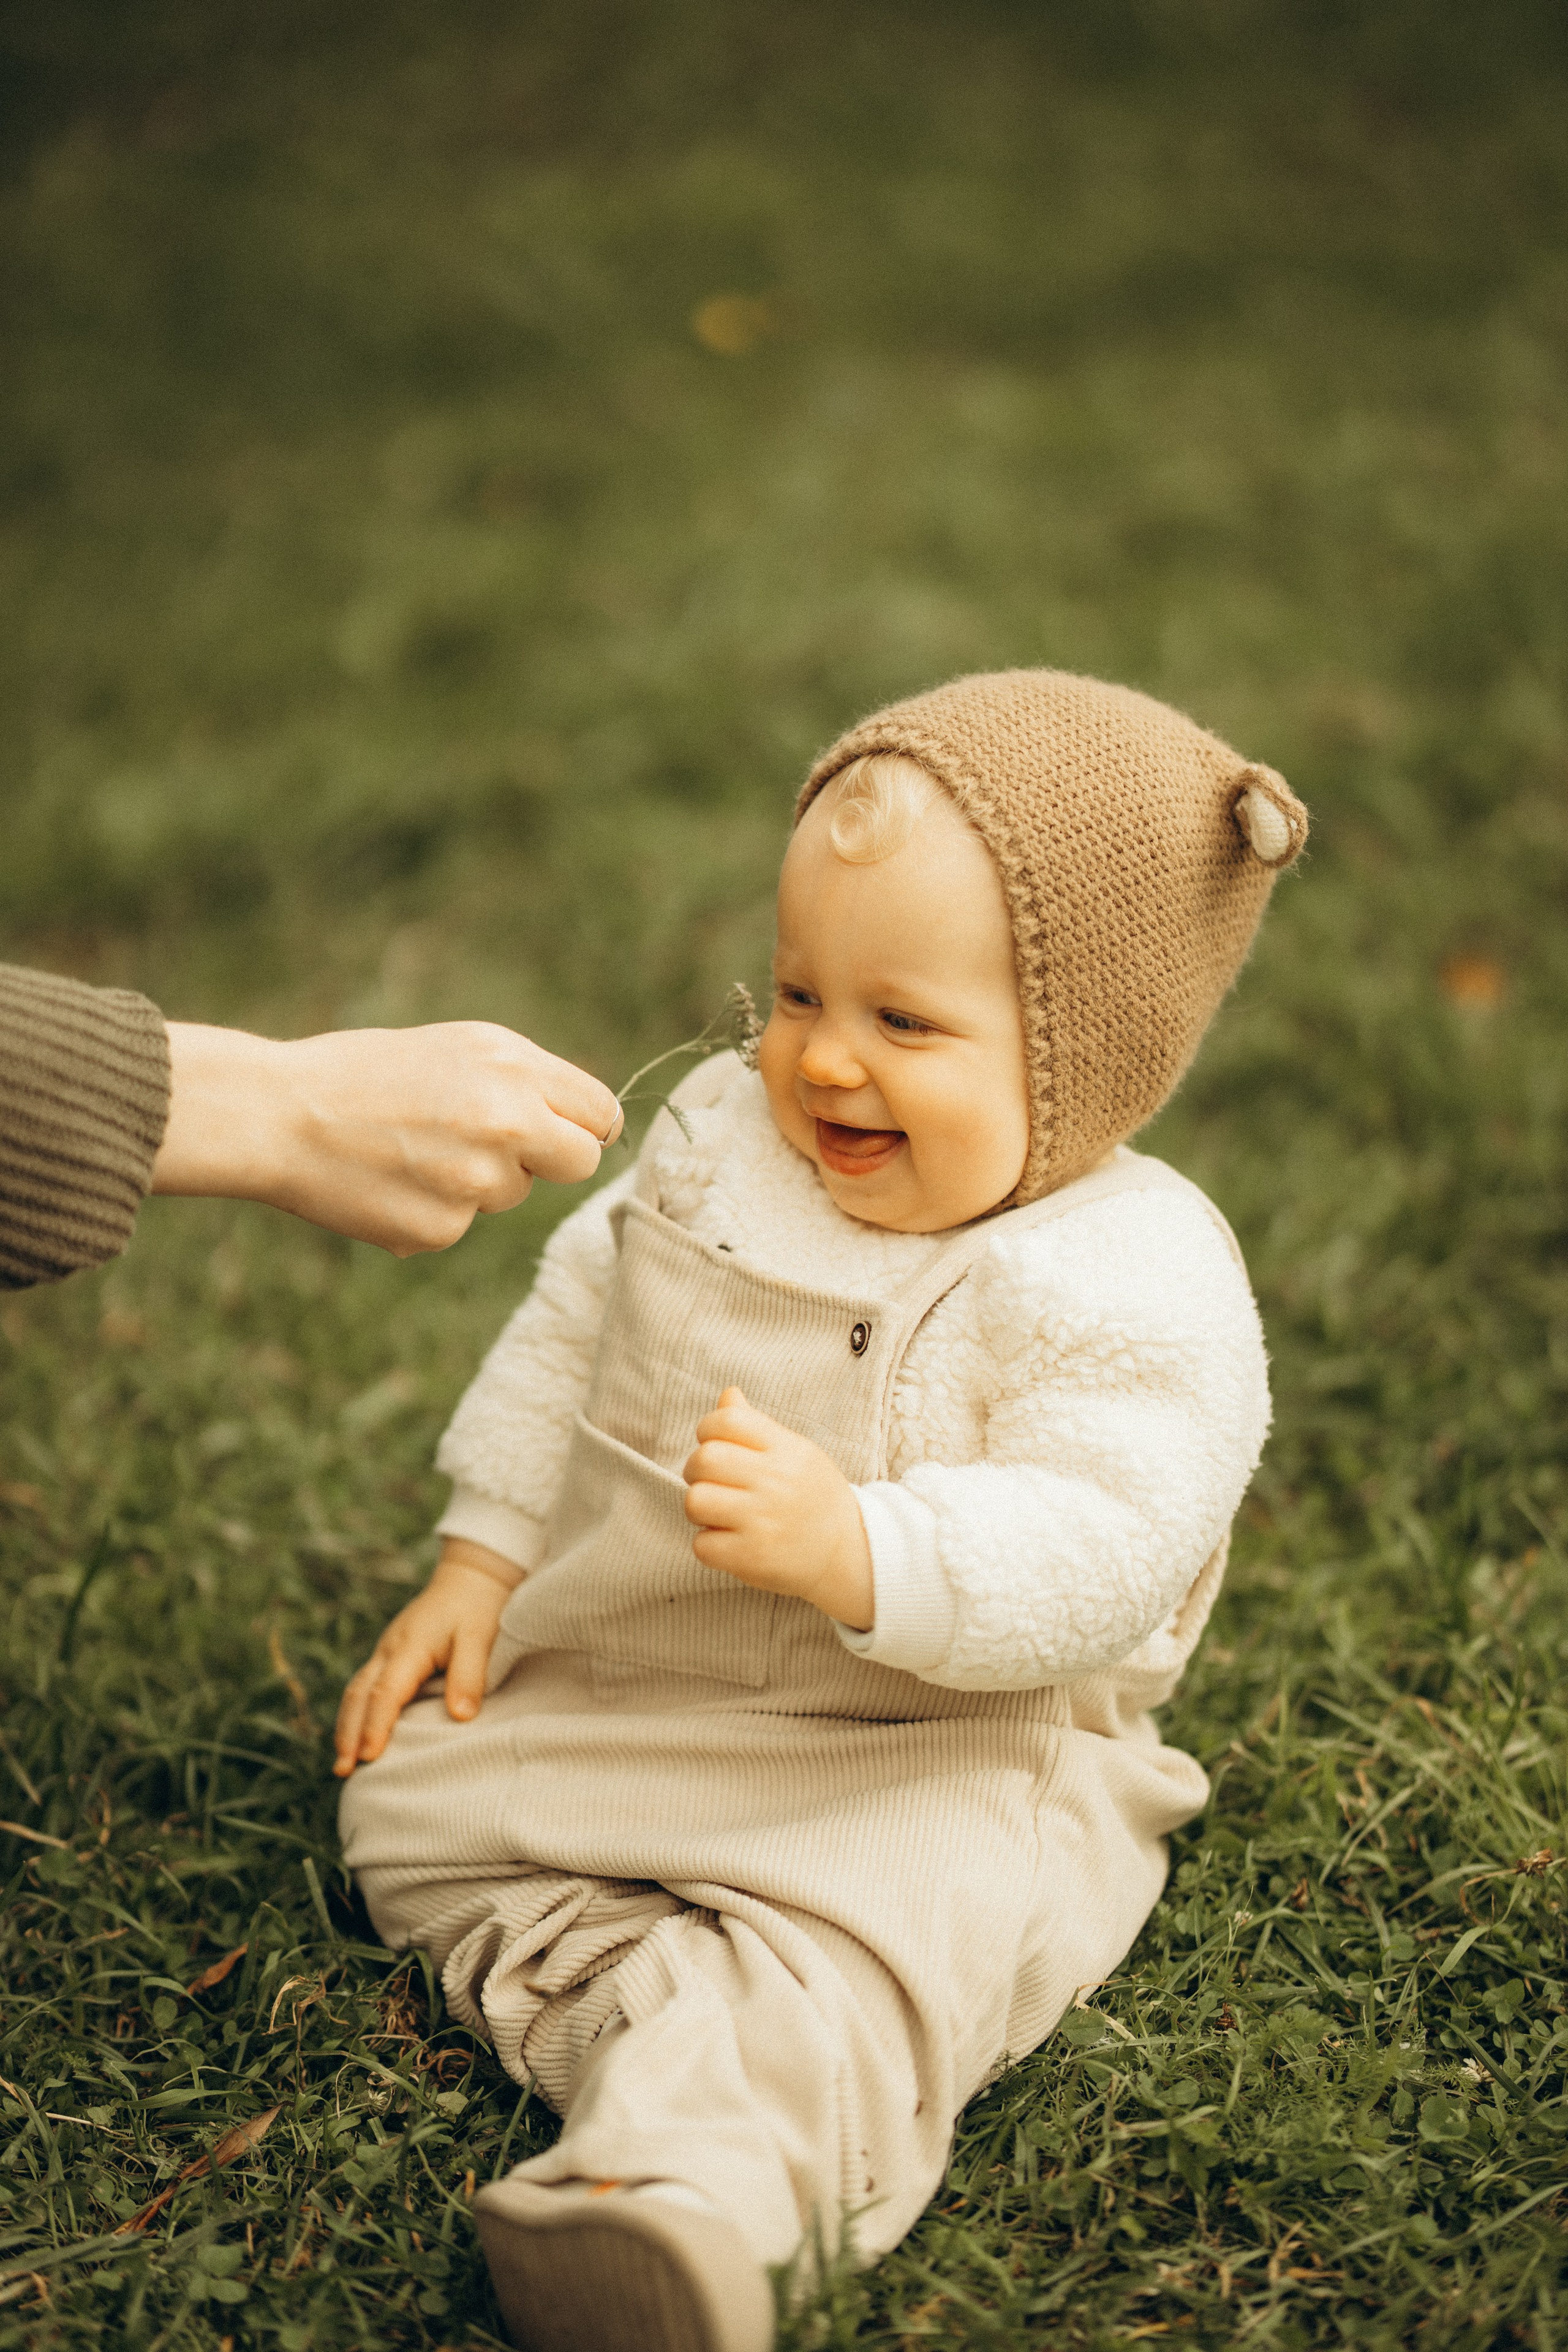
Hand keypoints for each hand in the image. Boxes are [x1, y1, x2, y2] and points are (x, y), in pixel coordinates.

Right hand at [152, 1020, 623, 1253]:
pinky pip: (462, 1225)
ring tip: (416, 1149)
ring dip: (481, 1181)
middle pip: (580, 1162)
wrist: (279, 1115)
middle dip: (551, 1159)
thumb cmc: (368, 1073)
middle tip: (496, 1144)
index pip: (600, 1111)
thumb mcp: (457, 1049)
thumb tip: (590, 1124)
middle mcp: (506, 1124)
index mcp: (513, 1069)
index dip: (581, 1122)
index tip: (560, 1127)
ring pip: (514, 1195)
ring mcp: (475, 1184)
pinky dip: (433, 1209)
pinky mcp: (442, 1230)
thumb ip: (528, 1081)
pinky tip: (390, 1181)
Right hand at [333, 1539, 519, 1774]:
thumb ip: (469, 1674)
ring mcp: (385, 1652)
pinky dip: (355, 1714)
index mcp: (409, 1646)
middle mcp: (389, 1650)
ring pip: (355, 1692)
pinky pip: (364, 1688)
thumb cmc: (477, 1609)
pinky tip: (356, 1738)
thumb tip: (460, 1716)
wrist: (470, 1580)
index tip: (369, 1756)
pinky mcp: (389, 1657)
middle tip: (343, 1770)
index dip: (375, 1725)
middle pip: (359, 1694)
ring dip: (346, 1728)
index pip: (385, 1691)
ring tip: (343, 1766)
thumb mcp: (480, 1637)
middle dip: (348, 1734)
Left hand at [682, 1386, 873, 1628]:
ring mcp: (763, 1521)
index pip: (727, 1420)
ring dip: (700, 1509)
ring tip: (719, 1513)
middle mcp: (776, 1482)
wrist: (849, 1550)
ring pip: (695, 1501)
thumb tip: (727, 1394)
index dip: (709, 1430)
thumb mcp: (796, 1452)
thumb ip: (756, 1426)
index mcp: (786, 1450)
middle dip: (696, 1471)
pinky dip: (709, 1545)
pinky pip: (702, 1545)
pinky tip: (729, 1541)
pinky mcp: (752, 1557)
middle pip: (704, 1459)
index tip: (718, 1446)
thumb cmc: (813, 1495)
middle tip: (713, 1483)